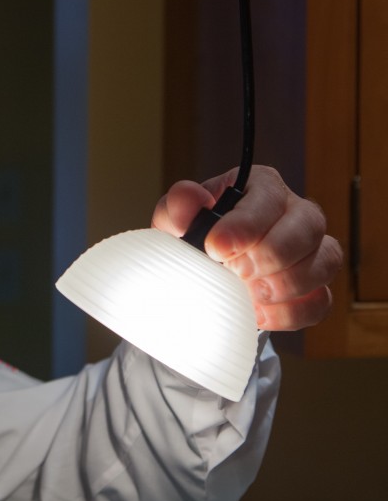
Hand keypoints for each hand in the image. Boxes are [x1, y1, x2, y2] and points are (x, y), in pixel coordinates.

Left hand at [152, 165, 341, 330]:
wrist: (203, 270)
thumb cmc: (194, 235)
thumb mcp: (177, 217)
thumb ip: (179, 204)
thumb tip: (191, 199)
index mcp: (263, 187)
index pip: (269, 198)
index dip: (245, 226)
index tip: (216, 248)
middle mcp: (296, 213)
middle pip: (309, 226)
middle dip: (270, 255)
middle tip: (235, 272)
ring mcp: (312, 250)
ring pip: (325, 262)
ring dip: (285, 285)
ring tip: (247, 294)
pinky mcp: (316, 287)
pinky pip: (321, 301)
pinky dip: (290, 313)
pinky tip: (258, 313)